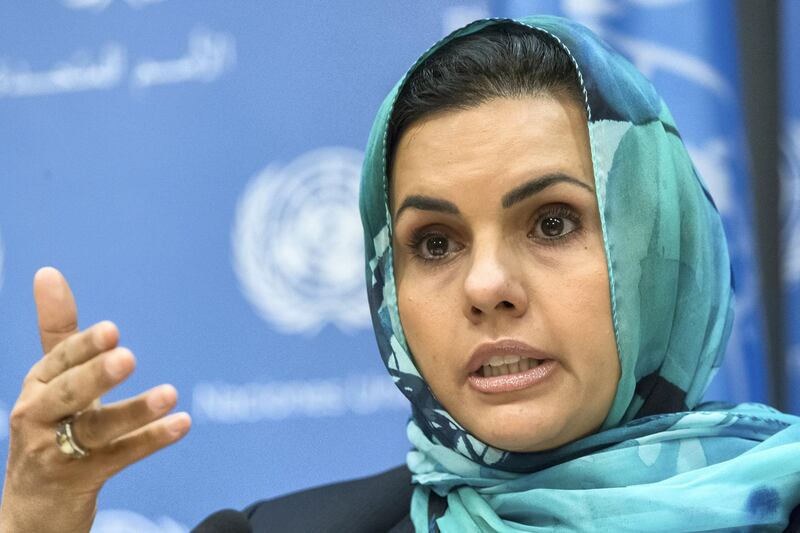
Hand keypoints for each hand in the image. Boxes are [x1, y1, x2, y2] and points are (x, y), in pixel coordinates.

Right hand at [0, 267, 191, 532]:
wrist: (32, 506)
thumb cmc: (49, 428)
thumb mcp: (52, 380)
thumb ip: (59, 331)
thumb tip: (47, 271)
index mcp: (36, 387)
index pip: (58, 362)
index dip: (84, 348)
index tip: (112, 330)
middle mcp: (38, 418)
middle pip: (68, 395)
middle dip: (95, 376)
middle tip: (128, 357)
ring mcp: (57, 453)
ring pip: (96, 430)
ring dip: (133, 412)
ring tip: (170, 394)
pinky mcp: (79, 480)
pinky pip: (120, 457)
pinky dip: (151, 440)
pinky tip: (182, 423)